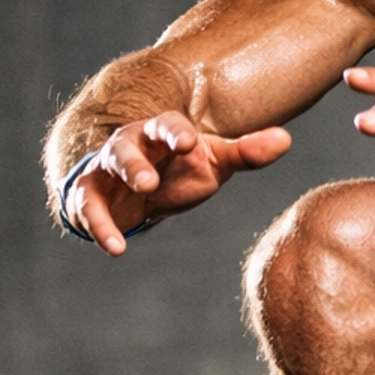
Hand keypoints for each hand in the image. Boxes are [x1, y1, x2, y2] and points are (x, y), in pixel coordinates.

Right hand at [63, 113, 292, 255]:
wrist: (139, 189)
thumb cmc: (181, 170)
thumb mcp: (214, 162)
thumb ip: (246, 153)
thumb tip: (286, 140)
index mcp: (162, 133)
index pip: (167, 126)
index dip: (176, 133)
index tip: (189, 144)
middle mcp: (131, 144)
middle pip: (126, 145)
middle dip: (134, 162)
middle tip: (148, 181)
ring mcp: (107, 168)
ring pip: (105, 169)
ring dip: (116, 187)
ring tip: (134, 206)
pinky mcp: (90, 194)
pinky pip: (88, 207)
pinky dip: (99, 227)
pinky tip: (115, 248)